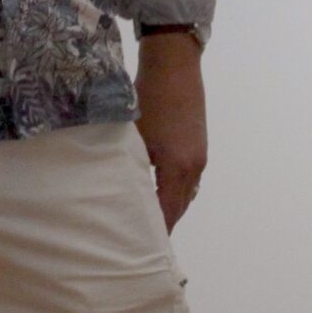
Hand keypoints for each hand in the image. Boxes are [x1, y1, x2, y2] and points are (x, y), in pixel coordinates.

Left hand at [135, 31, 207, 232]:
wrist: (174, 66)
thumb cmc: (148, 97)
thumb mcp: (132, 134)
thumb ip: (126, 163)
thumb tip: (112, 186)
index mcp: (177, 168)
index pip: (167, 210)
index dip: (156, 229)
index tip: (143, 246)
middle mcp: (193, 167)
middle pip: (180, 205)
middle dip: (164, 222)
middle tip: (144, 239)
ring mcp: (199, 156)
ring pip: (186, 192)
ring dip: (171, 206)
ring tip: (150, 220)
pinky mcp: (198, 145)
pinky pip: (189, 179)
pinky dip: (176, 190)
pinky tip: (160, 192)